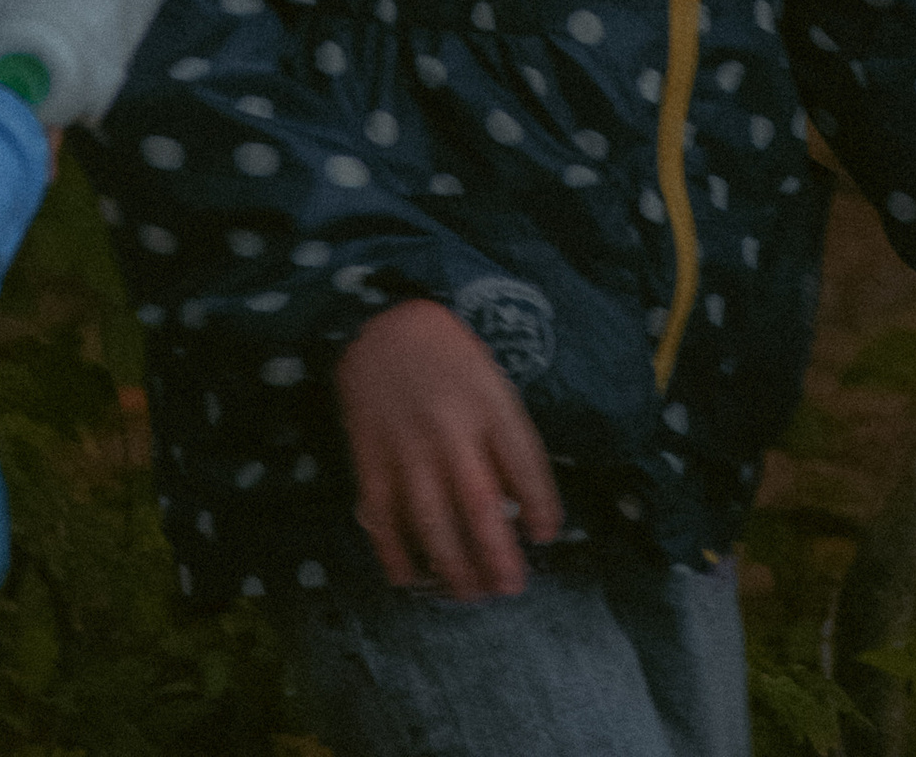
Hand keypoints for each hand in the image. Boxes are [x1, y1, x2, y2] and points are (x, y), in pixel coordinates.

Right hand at [335, 299, 565, 601]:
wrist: (379, 323)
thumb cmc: (448, 358)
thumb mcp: (489, 380)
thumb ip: (504, 436)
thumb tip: (517, 506)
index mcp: (488, 402)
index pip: (525, 461)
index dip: (540, 504)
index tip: (545, 535)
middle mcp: (450, 427)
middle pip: (479, 503)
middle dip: (498, 555)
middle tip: (510, 587)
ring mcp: (406, 445)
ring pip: (432, 520)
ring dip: (453, 567)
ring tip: (469, 593)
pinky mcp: (370, 457)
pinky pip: (384, 517)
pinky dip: (395, 554)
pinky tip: (411, 578)